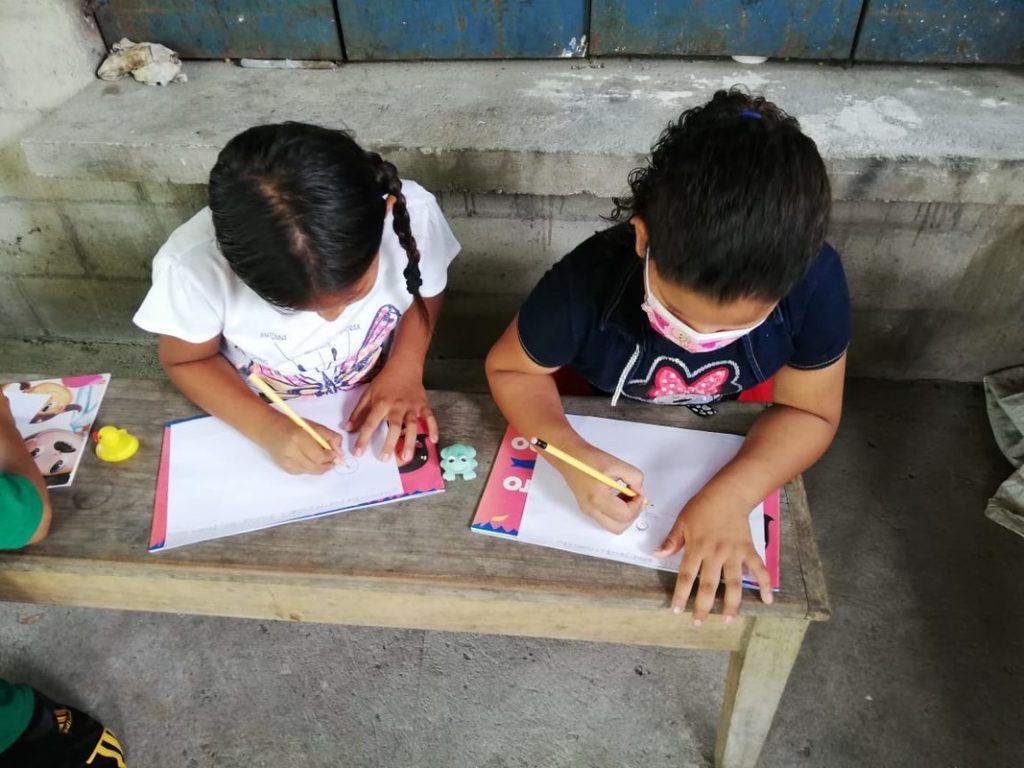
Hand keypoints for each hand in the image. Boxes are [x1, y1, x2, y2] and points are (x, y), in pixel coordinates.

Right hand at [258, 413, 343, 474]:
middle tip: (332, 459)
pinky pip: (304, 472)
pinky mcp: (285, 468)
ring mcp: (287, 463)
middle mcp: (291, 452)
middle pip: (316, 467)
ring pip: (311, 471)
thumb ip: (329, 437)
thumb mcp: (313, 426)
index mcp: (299, 438)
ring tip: (321, 457)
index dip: (331, 457)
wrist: (268, 429)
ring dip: (320, 466)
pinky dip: (310, 467)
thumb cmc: (293, 425)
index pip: (320, 456)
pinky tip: (308, 458)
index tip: (335, 453)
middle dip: (328, 464)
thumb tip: (340, 452)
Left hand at [345, 364, 437, 460]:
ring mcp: (412, 407)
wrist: (404, 366)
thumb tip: (348, 429)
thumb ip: (358, 412)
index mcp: (381, 403)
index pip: (370, 423)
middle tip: (385, 459)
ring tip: (406, 457)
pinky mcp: (423, 406)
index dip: (363, 439)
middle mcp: (397, 406)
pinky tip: (433, 440)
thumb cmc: (384, 382)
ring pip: (411, 426)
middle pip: (393, 427)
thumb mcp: (368, 394)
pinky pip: (429, 418)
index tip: (358, 453)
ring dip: (410, 442)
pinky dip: (433, 428)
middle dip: (389, 444)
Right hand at [554, 443, 644, 533]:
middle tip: (635, 499)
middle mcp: (591, 509)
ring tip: (626, 497)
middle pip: (619, 527)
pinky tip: (619, 497)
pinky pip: (607, 519)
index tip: (638, 492)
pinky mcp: (588, 509)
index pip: (625, 514)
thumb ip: (633, 477)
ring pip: (613, 526)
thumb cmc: (586, 459)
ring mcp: (588, 511)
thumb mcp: (615, 464)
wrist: (569, 457)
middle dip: (632, 514)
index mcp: (597, 498)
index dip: (637, 504)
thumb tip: (639, 489)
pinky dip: (617, 512)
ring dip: (625, 515)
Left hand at [655, 490, 772, 623]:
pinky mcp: (749, 550)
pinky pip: (759, 569)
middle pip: (709, 585)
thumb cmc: (703, 507)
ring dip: (731, 604)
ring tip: (728, 620)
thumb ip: (672, 541)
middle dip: (703, 606)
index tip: (677, 610)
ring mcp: (734, 554)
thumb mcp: (682, 522)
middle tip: (699, 622)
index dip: (681, 595)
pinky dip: (764, 584)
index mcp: (696, 548)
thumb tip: (657, 555)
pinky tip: (767, 600)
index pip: (686, 577)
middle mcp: (715, 554)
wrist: (728, 494)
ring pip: (733, 583)